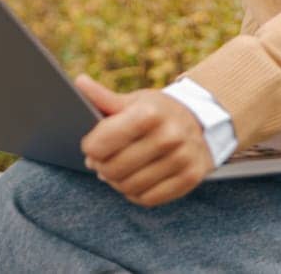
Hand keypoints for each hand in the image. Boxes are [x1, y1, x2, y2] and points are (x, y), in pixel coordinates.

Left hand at [75, 74, 214, 207]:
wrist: (202, 123)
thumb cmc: (159, 112)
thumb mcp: (135, 101)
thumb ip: (105, 98)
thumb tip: (78, 83)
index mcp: (149, 114)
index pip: (101, 144)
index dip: (90, 148)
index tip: (90, 146)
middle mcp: (169, 136)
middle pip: (113, 169)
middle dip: (101, 167)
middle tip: (100, 162)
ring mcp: (182, 158)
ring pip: (129, 187)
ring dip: (117, 182)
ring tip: (117, 171)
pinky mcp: (190, 177)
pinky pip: (148, 198)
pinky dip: (136, 193)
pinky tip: (135, 180)